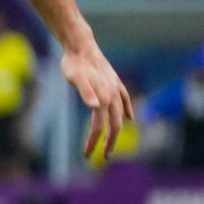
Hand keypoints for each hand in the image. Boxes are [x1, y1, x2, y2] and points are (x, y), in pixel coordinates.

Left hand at [61, 44, 132, 159]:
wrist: (81, 46)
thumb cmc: (74, 63)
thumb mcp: (75, 78)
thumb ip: (85, 91)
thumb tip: (94, 106)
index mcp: (103, 98)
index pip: (99, 127)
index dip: (94, 142)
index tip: (87, 155)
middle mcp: (112, 95)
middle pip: (114, 125)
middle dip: (109, 142)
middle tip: (103, 157)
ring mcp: (115, 88)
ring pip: (120, 114)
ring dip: (117, 130)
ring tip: (112, 141)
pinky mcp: (114, 82)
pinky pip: (125, 100)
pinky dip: (127, 110)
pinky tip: (129, 118)